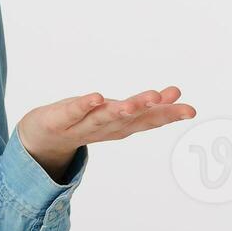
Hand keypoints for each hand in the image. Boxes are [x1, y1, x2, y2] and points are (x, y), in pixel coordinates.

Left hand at [16, 87, 195, 180]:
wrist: (42, 138)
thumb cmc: (85, 121)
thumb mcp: (116, 114)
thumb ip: (145, 107)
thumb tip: (177, 92)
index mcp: (120, 126)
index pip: (148, 120)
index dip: (168, 115)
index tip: (190, 109)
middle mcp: (105, 128)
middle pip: (128, 119)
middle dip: (146, 110)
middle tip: (163, 99)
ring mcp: (82, 125)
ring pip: (104, 117)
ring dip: (119, 110)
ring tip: (134, 102)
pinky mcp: (59, 120)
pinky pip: (73, 112)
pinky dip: (84, 105)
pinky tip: (95, 97)